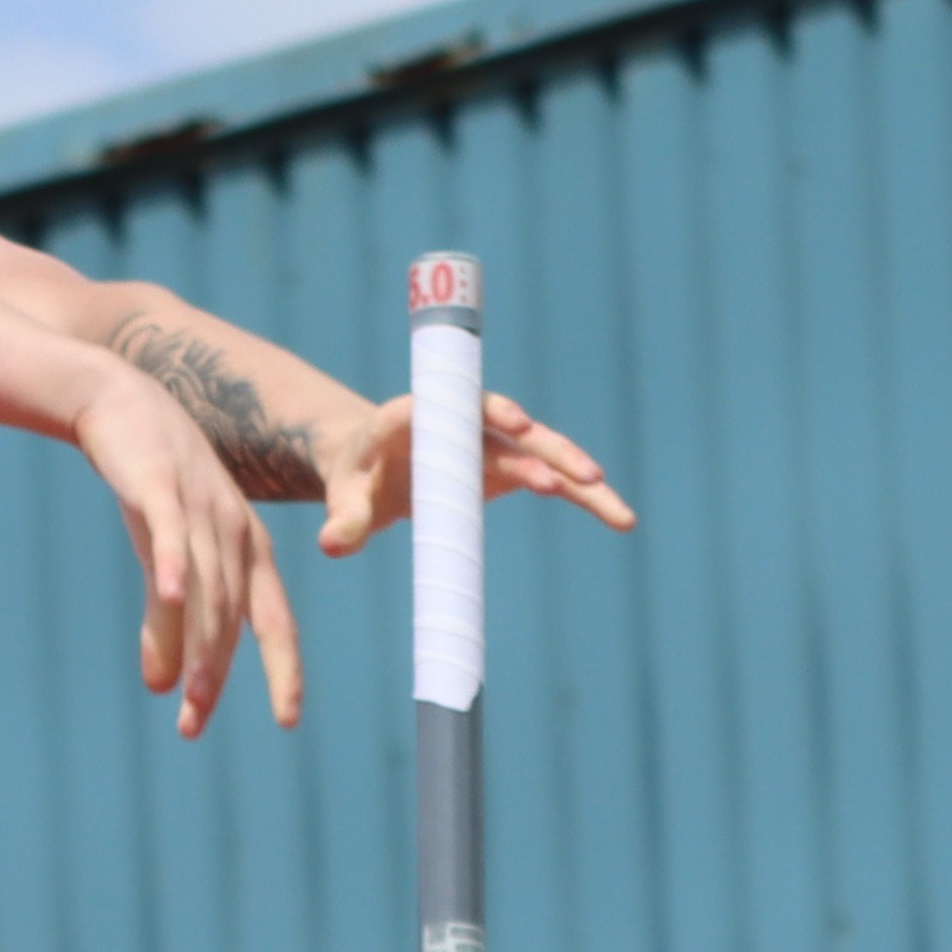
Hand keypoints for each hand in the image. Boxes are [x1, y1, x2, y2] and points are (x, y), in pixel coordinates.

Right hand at [72, 362, 305, 734]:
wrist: (119, 403)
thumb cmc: (150, 486)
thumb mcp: (162, 558)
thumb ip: (166, 623)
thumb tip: (164, 689)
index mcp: (246, 552)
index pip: (273, 621)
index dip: (282, 670)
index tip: (288, 721)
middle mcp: (234, 532)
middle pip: (233, 615)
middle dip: (217, 673)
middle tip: (195, 725)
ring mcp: (200, 508)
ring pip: (205, 586)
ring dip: (197, 642)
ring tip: (186, 694)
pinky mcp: (160, 485)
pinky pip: (170, 533)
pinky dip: (172, 567)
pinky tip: (169, 599)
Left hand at [313, 390, 634, 557]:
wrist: (377, 465)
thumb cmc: (357, 478)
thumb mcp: (345, 497)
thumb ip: (343, 519)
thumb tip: (332, 546)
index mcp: (415, 415)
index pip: (450, 406)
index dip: (484, 411)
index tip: (514, 422)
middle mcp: (462, 420)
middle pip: (509, 427)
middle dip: (544, 449)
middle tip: (573, 474)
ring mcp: (492, 441)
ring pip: (541, 452)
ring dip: (577, 476)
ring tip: (615, 509)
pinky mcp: (510, 465)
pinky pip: (553, 478)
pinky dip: (584, 497)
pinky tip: (619, 520)